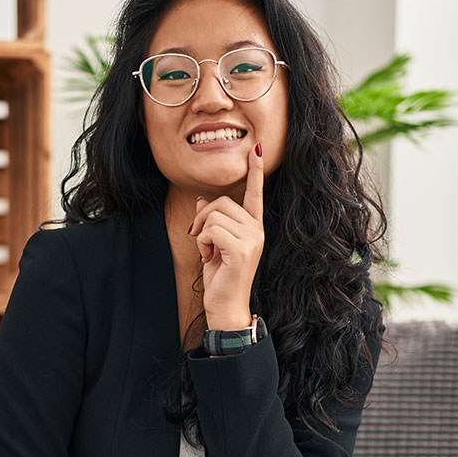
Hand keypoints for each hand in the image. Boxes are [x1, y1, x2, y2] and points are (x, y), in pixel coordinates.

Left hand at [187, 139, 263, 325]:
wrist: (225, 307)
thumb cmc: (220, 278)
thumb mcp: (211, 246)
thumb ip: (210, 223)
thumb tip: (201, 201)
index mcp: (253, 227)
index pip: (255, 194)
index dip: (255, 171)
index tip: (256, 149)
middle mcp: (257, 230)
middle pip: (222, 201)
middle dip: (203, 217)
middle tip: (201, 240)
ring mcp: (252, 240)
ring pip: (215, 214)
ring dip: (202, 233)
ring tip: (207, 252)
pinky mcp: (242, 250)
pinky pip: (212, 229)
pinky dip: (203, 242)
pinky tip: (209, 257)